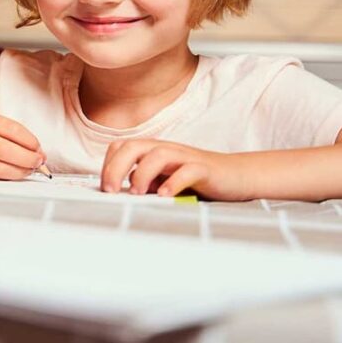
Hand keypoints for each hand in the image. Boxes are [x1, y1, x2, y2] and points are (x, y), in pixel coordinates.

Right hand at [0, 111, 44, 179]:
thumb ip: (5, 132)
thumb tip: (35, 149)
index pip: (9, 128)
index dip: (29, 140)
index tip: (39, 148)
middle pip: (5, 150)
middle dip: (27, 158)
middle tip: (39, 162)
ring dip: (19, 171)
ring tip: (29, 170)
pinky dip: (6, 177)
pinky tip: (14, 174)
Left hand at [100, 139, 248, 199]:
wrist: (236, 175)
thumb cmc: (196, 179)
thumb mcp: (163, 180)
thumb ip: (144, 183)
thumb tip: (120, 194)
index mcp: (152, 150)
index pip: (121, 147)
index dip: (108, 165)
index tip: (105, 187)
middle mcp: (166, 149)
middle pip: (133, 147)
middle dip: (116, 168)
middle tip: (111, 191)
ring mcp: (185, 157)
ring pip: (157, 155)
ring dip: (142, 174)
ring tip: (137, 193)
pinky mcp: (204, 168)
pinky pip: (187, 171)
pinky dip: (173, 183)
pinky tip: (165, 196)